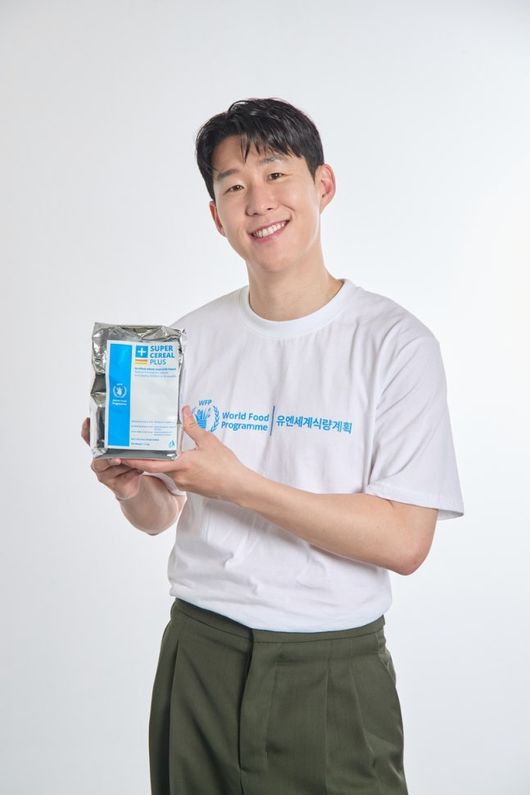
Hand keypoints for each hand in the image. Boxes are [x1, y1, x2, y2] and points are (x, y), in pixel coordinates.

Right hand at [81, 417, 143, 500]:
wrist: (132, 484)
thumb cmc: (128, 464)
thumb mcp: (126, 451)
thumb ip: (125, 444)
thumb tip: (133, 431)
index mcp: (100, 450)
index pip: (89, 439)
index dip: (87, 430)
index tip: (88, 420)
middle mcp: (98, 461)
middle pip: (100, 457)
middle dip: (110, 458)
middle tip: (117, 459)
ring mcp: (103, 474)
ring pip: (116, 467)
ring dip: (128, 464)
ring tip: (138, 462)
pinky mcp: (113, 484)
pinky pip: (124, 476)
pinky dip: (133, 472)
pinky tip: (139, 470)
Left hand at [126, 406, 250, 501]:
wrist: (237, 486)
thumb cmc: (225, 466)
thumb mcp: (208, 441)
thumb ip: (193, 427)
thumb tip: (184, 412)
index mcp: (181, 465)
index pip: (151, 464)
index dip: (135, 461)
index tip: (123, 456)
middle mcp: (179, 476)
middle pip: (156, 467)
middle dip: (146, 459)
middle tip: (137, 448)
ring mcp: (184, 484)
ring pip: (167, 471)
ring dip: (162, 462)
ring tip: (158, 449)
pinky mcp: (190, 487)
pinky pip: (176, 475)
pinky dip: (173, 467)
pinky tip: (178, 458)